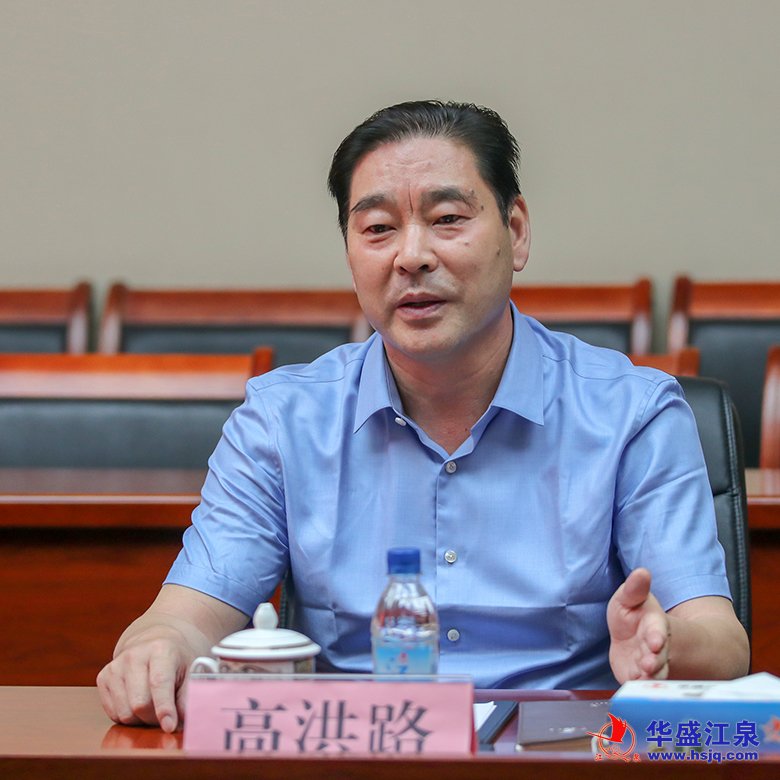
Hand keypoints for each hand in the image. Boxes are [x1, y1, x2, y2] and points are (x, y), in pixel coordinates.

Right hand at [96, 633, 190, 732]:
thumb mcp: (190, 671)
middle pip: (140, 704)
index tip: (170, 727)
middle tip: (167, 716)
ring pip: (125, 713)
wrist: (154, 640)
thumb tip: (184, 722)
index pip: (159, 683)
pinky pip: (113, 714)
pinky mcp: (103, 677)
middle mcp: (134, 655)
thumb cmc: (176, 660)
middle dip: (155, 718)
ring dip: (141, 720)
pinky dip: (128, 717)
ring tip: (153, 707)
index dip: (164, 708)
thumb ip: (189, 696)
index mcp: (160, 649)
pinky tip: (138, 704)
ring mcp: (115, 666)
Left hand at [607, 567, 669, 682]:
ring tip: (640, 679)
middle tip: (649, 665)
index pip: (658, 630)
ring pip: (652, 675)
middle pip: (658, 656)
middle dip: (654, 661)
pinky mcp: (636, 678)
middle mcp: (655, 648)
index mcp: (654, 625)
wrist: (635, 639)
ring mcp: (648, 666)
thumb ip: (635, 588)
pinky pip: (639, 687)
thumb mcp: (630, 598)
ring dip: (647, 678)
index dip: (657, 636)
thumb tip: (642, 571)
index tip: (655, 641)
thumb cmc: (634, 615)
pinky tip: (631, 690)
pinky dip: (636, 690)